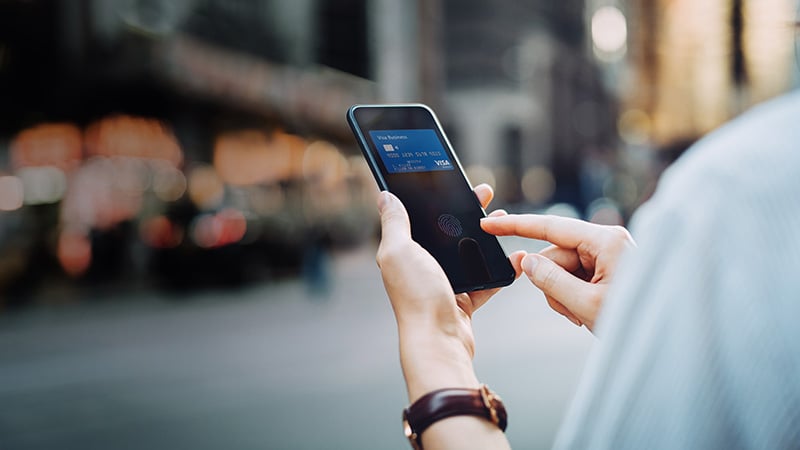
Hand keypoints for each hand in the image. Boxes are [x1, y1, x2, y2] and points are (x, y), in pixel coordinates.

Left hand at [376, 184, 525, 400]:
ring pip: (470, 251)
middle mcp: (422, 266)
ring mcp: (444, 282)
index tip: (454, 181)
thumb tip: (384, 196)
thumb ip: (394, 223)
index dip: (435, 197)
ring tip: (504, 219)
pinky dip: (503, 267)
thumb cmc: (416, 296)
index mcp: (403, 252)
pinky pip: (488, 278)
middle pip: (448, 231)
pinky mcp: (465, 299)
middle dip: (468, 210)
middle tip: (486, 194)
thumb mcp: (399, 252)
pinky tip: (516, 256)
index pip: (419, 216)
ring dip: (488, 234)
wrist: (439, 340)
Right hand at [481, 214, 634, 330]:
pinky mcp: (607, 268)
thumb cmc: (636, 320)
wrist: (667, 339)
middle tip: (573, 312)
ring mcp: (607, 254)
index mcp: (605, 240)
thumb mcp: (587, 304)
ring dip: (563, 296)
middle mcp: (606, 241)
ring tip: (583, 316)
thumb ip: (551, 281)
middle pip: (554, 255)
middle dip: (553, 285)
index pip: (551, 227)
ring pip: (560, 270)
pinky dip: (572, 297)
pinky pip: (573, 277)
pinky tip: (587, 313)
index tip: (489, 223)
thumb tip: (527, 262)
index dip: (515, 226)